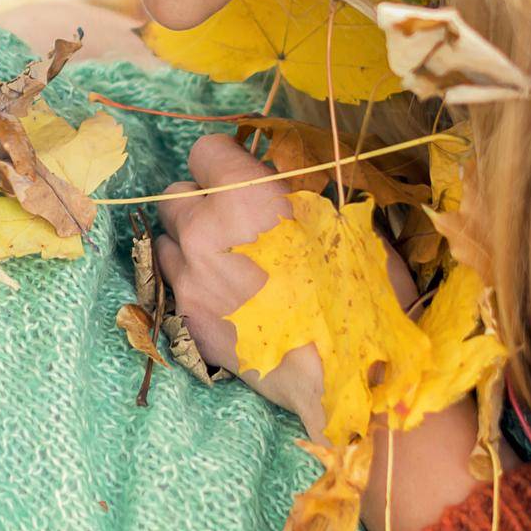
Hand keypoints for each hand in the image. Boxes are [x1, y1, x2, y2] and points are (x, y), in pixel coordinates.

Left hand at [155, 134, 491, 530]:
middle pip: (177, 193)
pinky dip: (197, 282)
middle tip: (238, 222)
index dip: (227, 161)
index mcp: (243, 195)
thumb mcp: (344, 224)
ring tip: (233, 261)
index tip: (243, 176)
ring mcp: (189, 277)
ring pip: (169, 238)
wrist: (350, 380)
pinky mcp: (188, 318)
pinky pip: (178, 283)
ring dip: (193, 242)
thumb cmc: (361, 295)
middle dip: (203, 201)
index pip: (204, 150)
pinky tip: (234, 298)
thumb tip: (270, 180)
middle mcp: (204, 229)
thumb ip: (293, 194)